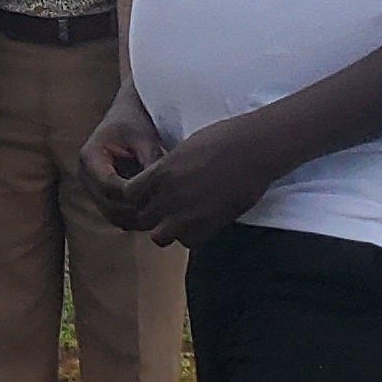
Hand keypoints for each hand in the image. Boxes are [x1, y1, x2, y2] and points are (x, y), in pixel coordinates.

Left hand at [87, 106, 272, 250]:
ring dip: (167, 230)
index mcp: (159, 173)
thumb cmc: (222, 140)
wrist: (253, 150)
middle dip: (150, 215)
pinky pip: (187, 241)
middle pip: (142, 218)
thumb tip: (160, 179)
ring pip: (159, 237)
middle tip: (163, 209)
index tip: (148, 193)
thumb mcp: (184, 149)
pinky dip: (190, 236)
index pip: (129, 195)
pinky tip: (199, 223)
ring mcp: (187, 215)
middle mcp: (169, 196)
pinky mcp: (208, 226)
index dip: (137, 196)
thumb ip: (166, 169)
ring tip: (179, 220)